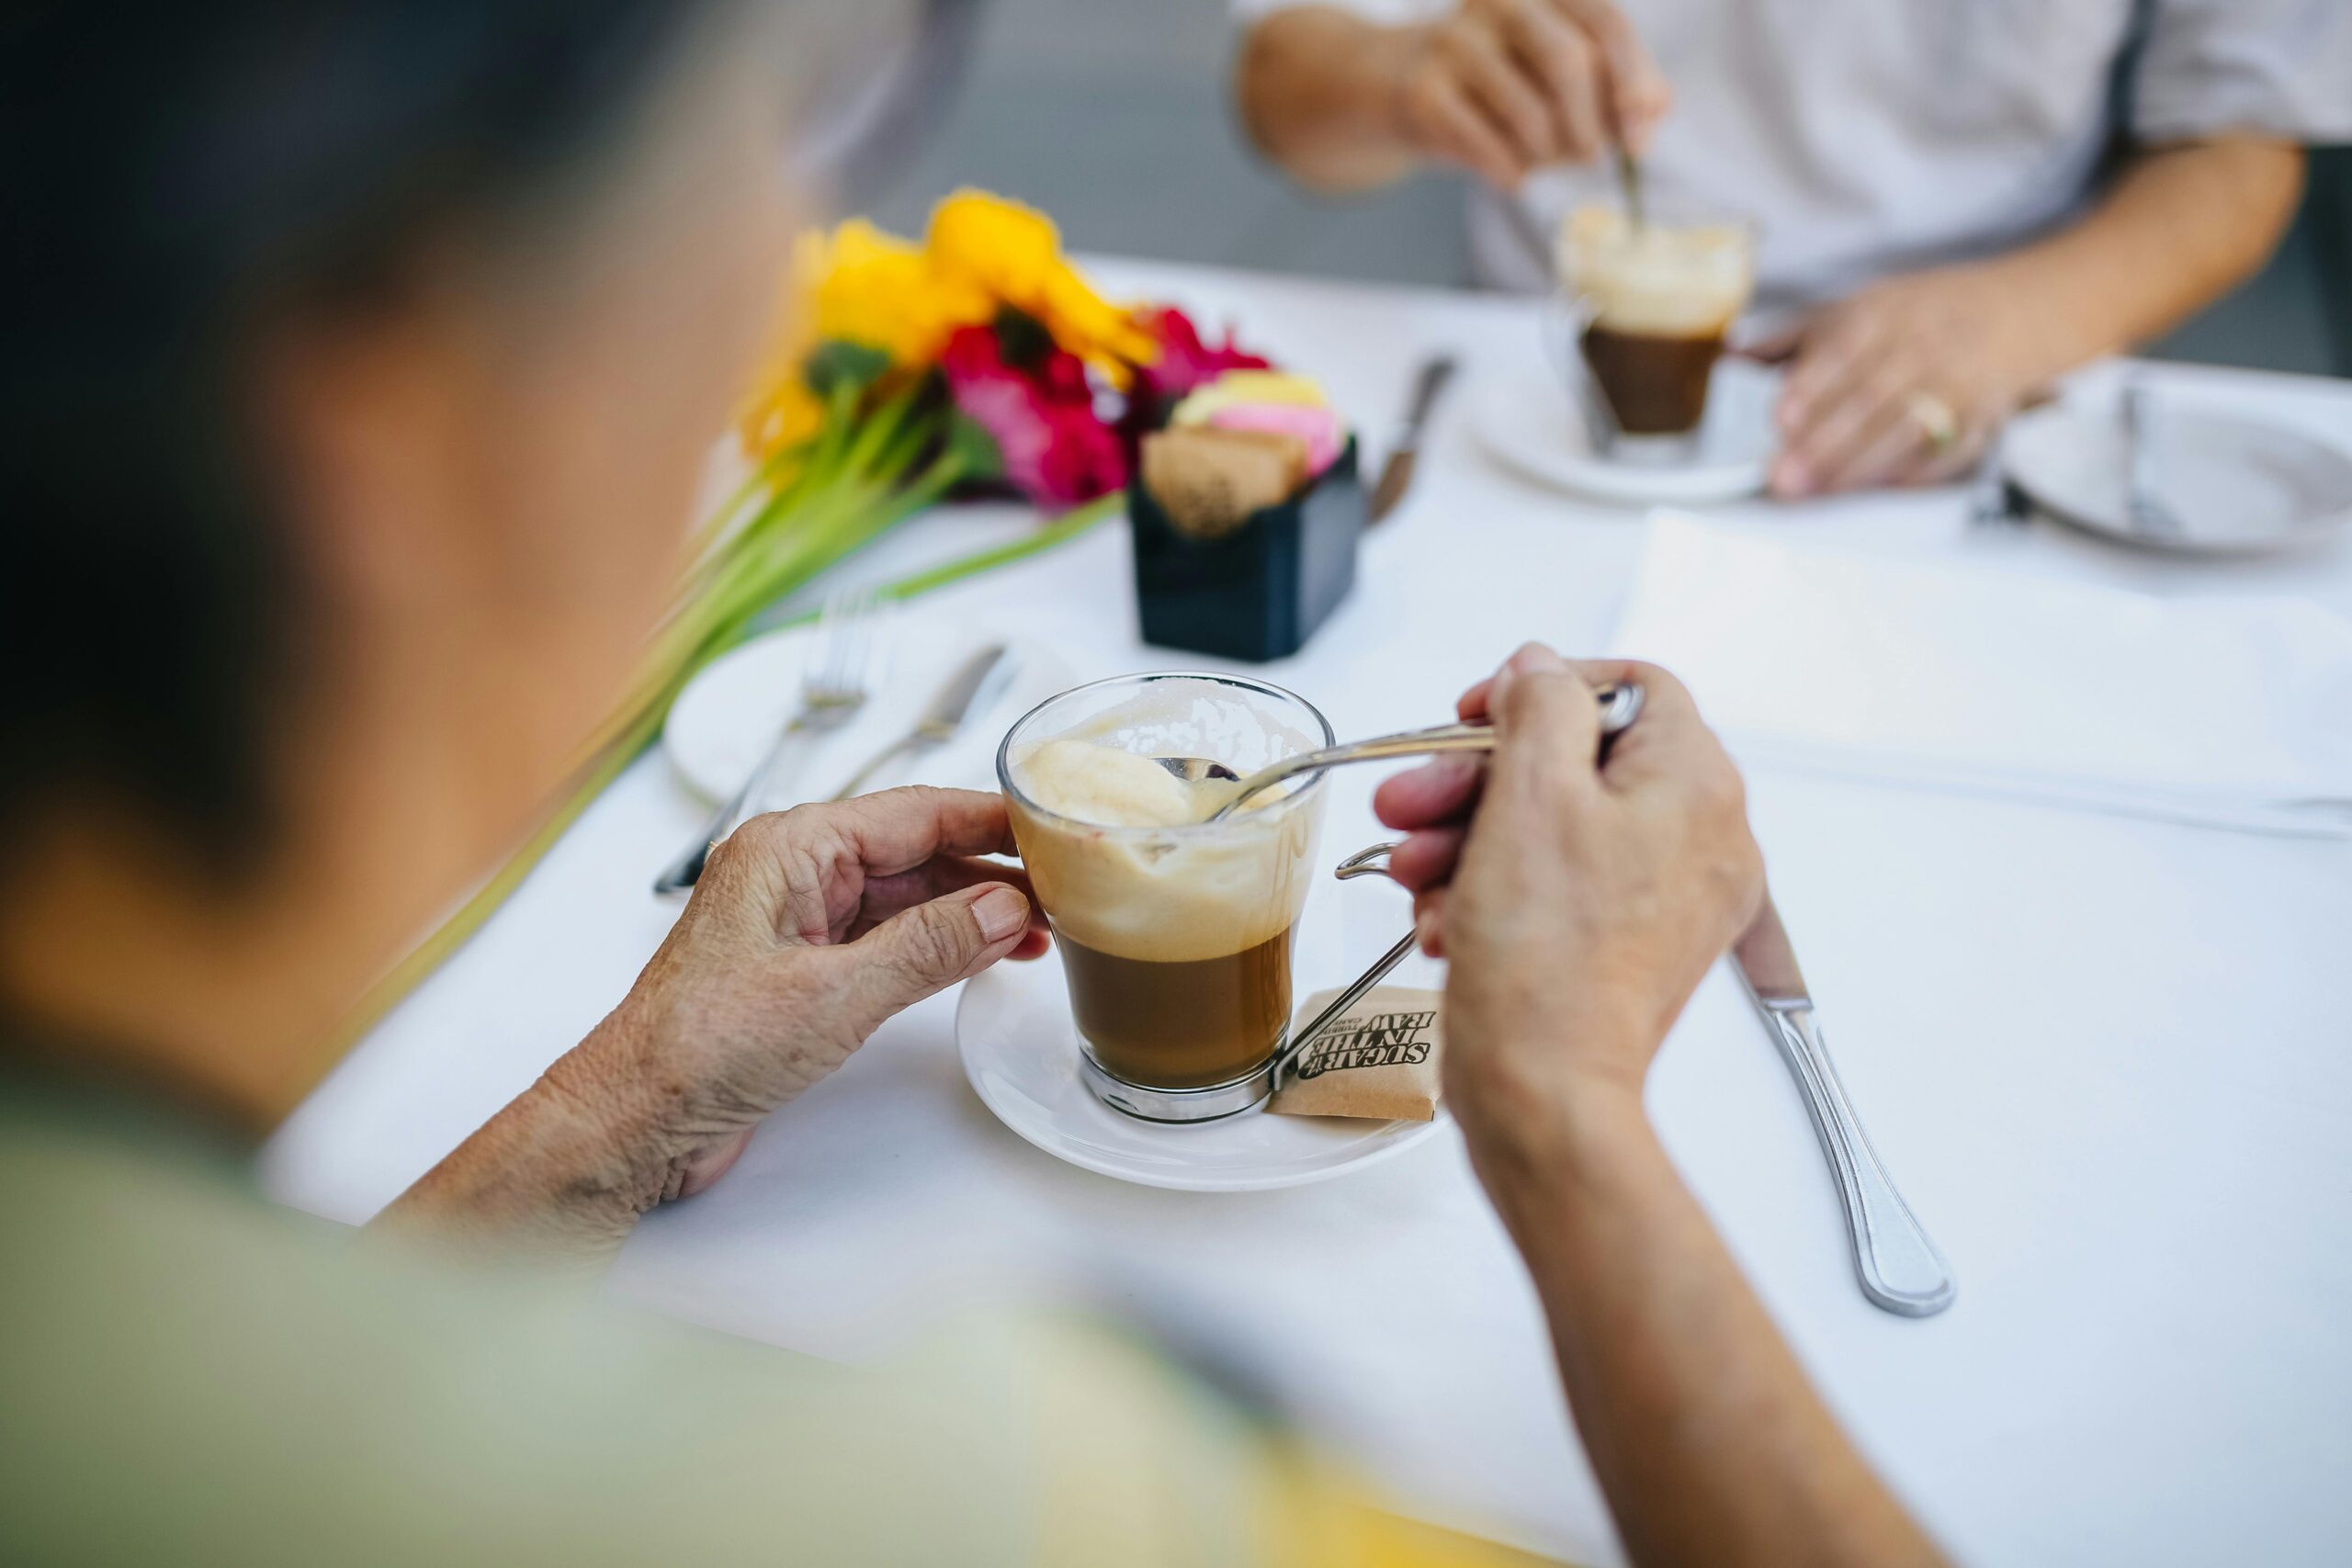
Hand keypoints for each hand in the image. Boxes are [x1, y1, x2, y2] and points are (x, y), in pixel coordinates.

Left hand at [549, 788, 1047, 1210]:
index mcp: (789, 849)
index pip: (914, 812)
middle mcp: (791, 873)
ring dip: (968, 912)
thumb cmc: (695, 1051)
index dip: (991, 818)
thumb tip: (1001, 907)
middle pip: (914, 850)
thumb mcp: (833, 996)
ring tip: (1037, 929)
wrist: (632, 1122)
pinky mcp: (798, 970)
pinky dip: (935, 946)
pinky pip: (883, 938)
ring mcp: (794, 922)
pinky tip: (977, 957)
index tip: (1054, 823)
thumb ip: (928, 947)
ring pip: (903, 896)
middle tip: (1064, 887)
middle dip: (989, 869)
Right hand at [1373, 646, 1761, 1146]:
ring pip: (1555, 828)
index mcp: (1697, 786)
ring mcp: (1669, 899)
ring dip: (1469, 839)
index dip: (1543, 687)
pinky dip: (1494, 892)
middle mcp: (1701, 839)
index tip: (1479, 712)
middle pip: (1578, 763)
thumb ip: (1541, 704)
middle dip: (1477, 779)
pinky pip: (1558, 888)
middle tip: (1413, 799)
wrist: (1545, 1093)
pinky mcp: (1631, 947)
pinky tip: (1447, 920)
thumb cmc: (1548, 963)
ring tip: (1414, 870)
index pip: (1631, 687)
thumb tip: (1539, 669)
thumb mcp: (1532, 793)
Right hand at [1392, 0, 1668, 189]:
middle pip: (1569, 64)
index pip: (1606, 23)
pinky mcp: (1422, 89)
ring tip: (1542, 161)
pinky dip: (1511, 172)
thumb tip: (1657, 109)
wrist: (1390, 85)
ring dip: (1547, 155)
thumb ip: (1615, 84)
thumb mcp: (1555, 73)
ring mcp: (1454, 41)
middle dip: (1589, 127)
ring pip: (1529, 112)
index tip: (1639, 138)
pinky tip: (1511, 175)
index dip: (1632, 83)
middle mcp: (1498, 0)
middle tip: (1589, 158)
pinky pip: (1487, 146)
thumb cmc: (1492, 82)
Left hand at [1760, 264, 2051, 498]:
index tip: (1781, 417)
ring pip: (1906, 430)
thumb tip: (1732, 354)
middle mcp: (1919, 348)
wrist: (2013, 312)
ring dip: (1859, 465)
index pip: (1843, 349)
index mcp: (1881, 315)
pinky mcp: (1980, 421)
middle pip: (1871, 398)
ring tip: (1816, 490)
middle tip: (1783, 476)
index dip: (1812, 384)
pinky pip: (1950, 452)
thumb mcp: (1855, 306)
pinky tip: (1881, 490)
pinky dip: (1916, 473)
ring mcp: (1953, 386)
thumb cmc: (1916, 317)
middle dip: (1825, 441)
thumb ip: (1791, 336)